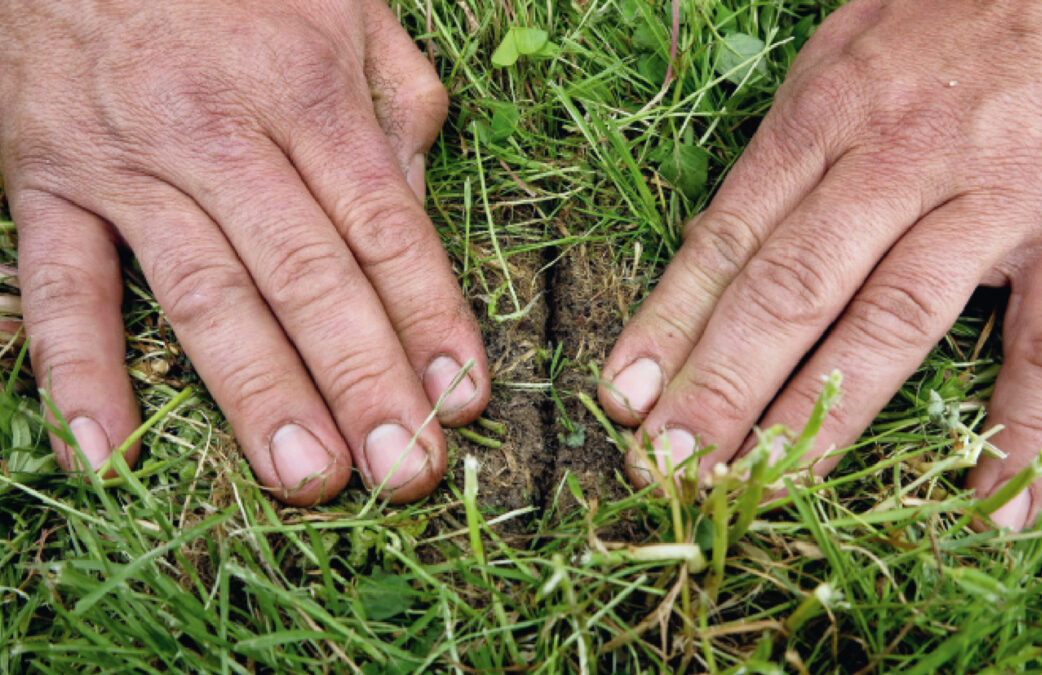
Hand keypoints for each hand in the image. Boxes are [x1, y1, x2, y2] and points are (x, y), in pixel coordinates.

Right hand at [0, 0, 489, 504]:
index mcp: (308, 92)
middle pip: (307, 276)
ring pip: (204, 294)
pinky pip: (61, 288)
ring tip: (308, 479)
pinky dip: (79, 374)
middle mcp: (223, 135)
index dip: (430, 317)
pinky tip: (107, 456)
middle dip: (362, 380)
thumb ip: (396, 105)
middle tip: (406, 470)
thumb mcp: (342, 10)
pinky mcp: (44, 183)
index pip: (387, 227)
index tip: (464, 396)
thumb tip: (420, 202)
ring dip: (258, 396)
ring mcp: (130, 164)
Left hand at [600, 0, 1041, 528]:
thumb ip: (781, 161)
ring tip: (765, 490)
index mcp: (824, 115)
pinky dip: (1025, 434)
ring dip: (822, 418)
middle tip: (669, 467)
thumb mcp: (838, 62)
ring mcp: (991, 199)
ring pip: (891, 322)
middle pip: (791, 289)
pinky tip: (987, 509)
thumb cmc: (944, 19)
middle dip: (721, 386)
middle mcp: (896, 159)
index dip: (670, 324)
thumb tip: (711, 261)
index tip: (622, 398)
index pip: (728, 239)